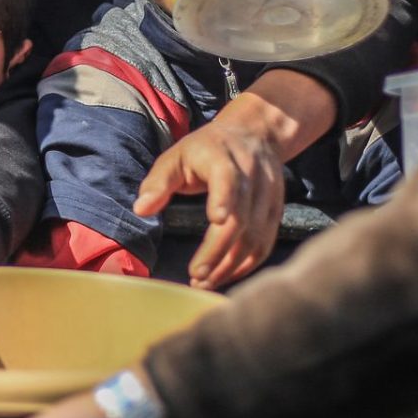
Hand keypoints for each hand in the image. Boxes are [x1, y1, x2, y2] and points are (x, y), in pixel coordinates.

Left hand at [133, 121, 284, 287]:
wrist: (253, 134)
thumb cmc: (205, 149)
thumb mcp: (176, 156)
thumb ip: (158, 183)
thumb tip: (140, 209)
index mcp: (223, 157)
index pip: (228, 178)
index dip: (224, 198)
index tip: (215, 219)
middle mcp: (252, 174)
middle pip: (241, 217)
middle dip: (219, 250)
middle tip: (197, 275)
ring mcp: (269, 194)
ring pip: (256, 235)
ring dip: (231, 264)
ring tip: (206, 283)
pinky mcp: (276, 210)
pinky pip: (266, 242)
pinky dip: (248, 263)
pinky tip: (226, 276)